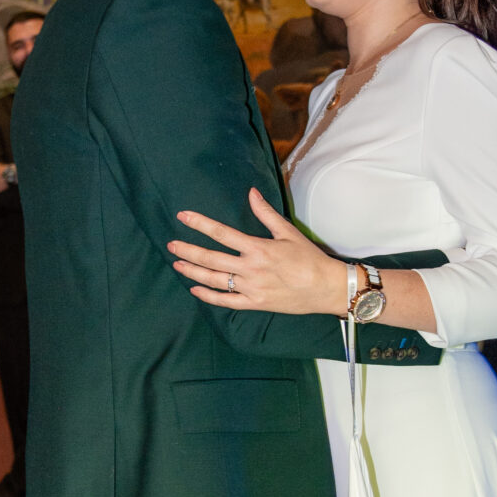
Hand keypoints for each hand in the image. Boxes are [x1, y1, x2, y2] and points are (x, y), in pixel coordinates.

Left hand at [168, 187, 343, 315]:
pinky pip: (226, 301)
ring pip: (214, 280)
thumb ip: (265, 213)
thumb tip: (251, 193)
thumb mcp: (287, 232)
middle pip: (211, 258)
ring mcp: (250, 288)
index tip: (183, 217)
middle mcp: (250, 269)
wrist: (325, 288)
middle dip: (188, 250)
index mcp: (258, 248)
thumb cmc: (308, 258)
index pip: (221, 233)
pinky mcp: (255, 304)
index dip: (200, 224)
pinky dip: (208, 296)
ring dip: (193, 271)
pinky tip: (195, 288)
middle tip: (171, 244)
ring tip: (177, 264)